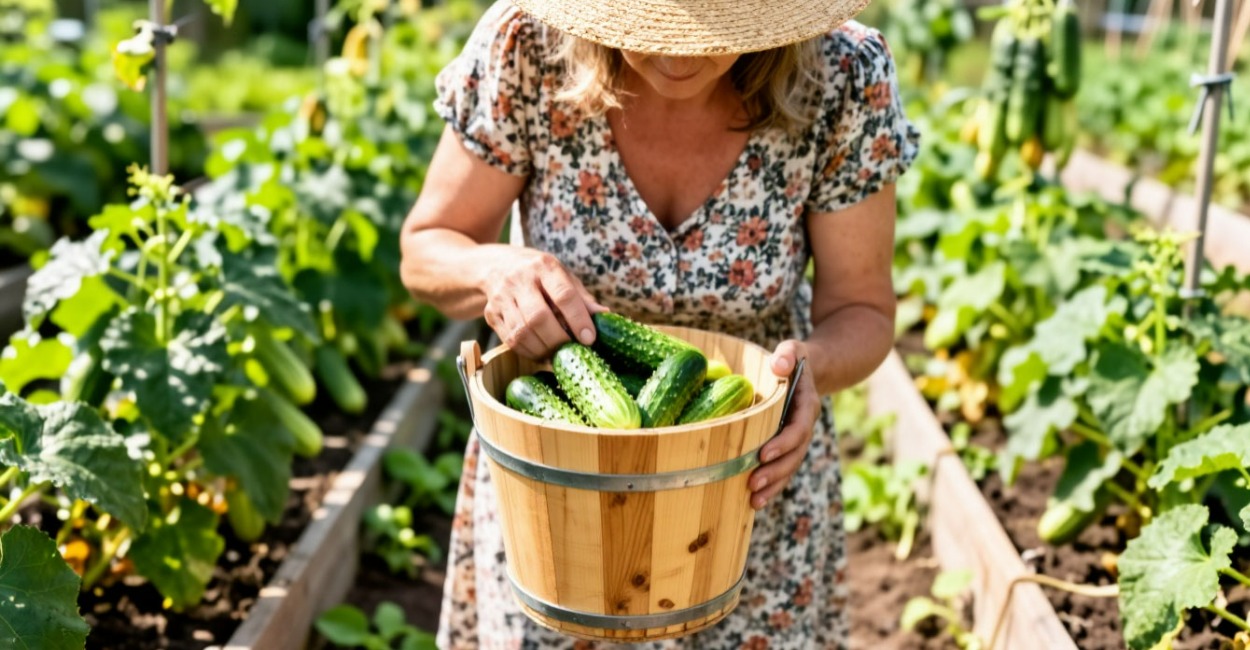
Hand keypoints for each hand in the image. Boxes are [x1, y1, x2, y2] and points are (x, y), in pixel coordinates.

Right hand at [481, 249, 606, 359]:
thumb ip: (582, 298)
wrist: (495, 266)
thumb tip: (606, 317)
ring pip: (523, 332)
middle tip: (572, 352)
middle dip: (559, 340)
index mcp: (543, 266)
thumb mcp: (562, 276)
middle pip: (539, 318)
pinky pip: (511, 340)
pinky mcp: (490, 314)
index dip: (578, 320)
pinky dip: (529, 352)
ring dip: (544, 350)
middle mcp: (519, 279)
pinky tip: (541, 352)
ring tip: (557, 354)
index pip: (563, 295)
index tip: (589, 339)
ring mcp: (501, 297)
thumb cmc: (539, 274)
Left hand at [749, 340, 818, 509]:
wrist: (808, 371)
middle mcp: (805, 426)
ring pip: (790, 467)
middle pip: (795, 455)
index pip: (798, 428)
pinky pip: (783, 469)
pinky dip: (772, 485)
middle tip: (753, 485)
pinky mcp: (789, 446)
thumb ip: (786, 355)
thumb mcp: (791, 349)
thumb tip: (778, 365)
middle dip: (776, 472)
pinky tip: (754, 502)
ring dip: (774, 485)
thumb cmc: (793, 359)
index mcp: (807, 406)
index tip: (764, 454)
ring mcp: (798, 439)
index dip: (783, 443)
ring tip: (753, 501)